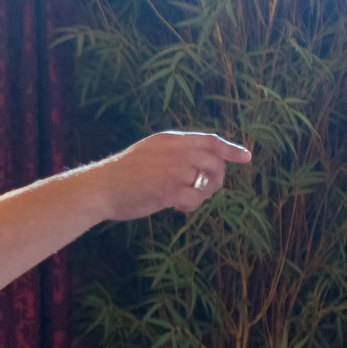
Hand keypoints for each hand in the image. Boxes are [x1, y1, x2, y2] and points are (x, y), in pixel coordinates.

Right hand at [96, 131, 252, 220]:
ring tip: (184, 200)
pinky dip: (191, 206)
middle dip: (215, 180)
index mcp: (171, 139)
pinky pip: (196, 199)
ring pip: (207, 183)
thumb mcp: (149, 151)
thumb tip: (204, 163)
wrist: (100, 188)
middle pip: (215, 164)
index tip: (246, 157)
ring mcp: (173, 170)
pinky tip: (177, 208)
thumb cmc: (123, 174)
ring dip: (201, 195)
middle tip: (204, 190)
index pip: (210, 141)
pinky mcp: (170, 191)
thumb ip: (174, 152)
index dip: (230, 149)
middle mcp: (176, 151)